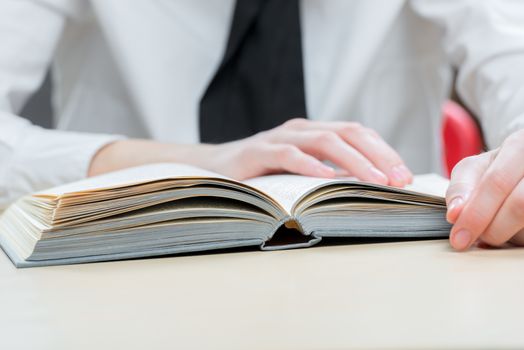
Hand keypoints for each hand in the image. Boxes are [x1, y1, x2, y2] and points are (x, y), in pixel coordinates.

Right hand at [89, 118, 411, 185]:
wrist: (212, 169)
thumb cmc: (262, 175)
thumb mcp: (300, 174)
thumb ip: (328, 174)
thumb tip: (369, 187)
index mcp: (313, 133)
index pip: (357, 134)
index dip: (384, 151)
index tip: (404, 176)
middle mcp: (300, 130)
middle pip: (348, 133)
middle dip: (378, 155)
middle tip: (399, 179)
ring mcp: (278, 138)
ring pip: (324, 141)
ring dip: (354, 161)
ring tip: (376, 180)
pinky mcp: (256, 153)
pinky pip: (286, 154)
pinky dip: (308, 165)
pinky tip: (325, 178)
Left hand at [446, 129, 523, 249]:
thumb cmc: (500, 168)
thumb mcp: (476, 169)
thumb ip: (461, 188)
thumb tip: (455, 214)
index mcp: (520, 146)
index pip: (496, 183)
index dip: (475, 214)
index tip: (458, 239)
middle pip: (519, 205)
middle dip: (491, 230)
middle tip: (473, 241)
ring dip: (508, 235)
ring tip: (494, 232)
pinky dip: (520, 237)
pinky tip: (512, 232)